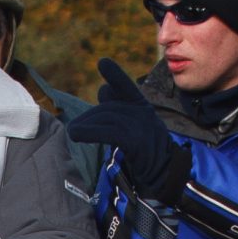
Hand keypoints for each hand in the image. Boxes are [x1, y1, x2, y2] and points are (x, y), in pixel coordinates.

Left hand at [67, 59, 192, 203]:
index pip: (126, 87)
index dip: (115, 75)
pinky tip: (75, 135)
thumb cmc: (145, 152)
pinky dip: (89, 132)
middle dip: (90, 118)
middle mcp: (143, 113)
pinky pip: (108, 132)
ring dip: (86, 125)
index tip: (102, 63)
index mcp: (142, 107)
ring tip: (73, 132)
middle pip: (109, 108)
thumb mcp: (133, 126)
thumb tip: (103, 89)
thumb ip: (117, 109)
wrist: (164, 175)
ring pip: (107, 119)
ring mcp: (142, 126)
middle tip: (76, 129)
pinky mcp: (136, 141)